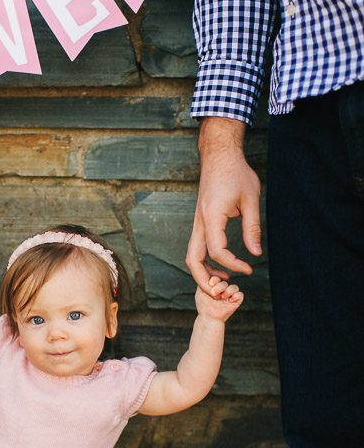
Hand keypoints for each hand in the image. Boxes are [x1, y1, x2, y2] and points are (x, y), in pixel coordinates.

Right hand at [186, 116, 261, 293]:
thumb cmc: (236, 173)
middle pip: (193, 259)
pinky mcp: (200, 221)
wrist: (219, 156)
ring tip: (222, 280)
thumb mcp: (251, 199)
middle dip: (205, 280)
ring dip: (202, 271)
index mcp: (212, 217)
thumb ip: (252, 228)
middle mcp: (200, 222)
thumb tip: (255, 253)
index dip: (233, 264)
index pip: (218, 251)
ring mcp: (197, 222)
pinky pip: (196, 246)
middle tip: (222, 291)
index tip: (249, 269)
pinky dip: (204, 260)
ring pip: (191, 255)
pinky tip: (220, 264)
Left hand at [195, 276, 243, 321]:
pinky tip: (229, 300)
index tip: (211, 283)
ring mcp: (230, 295)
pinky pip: (240, 295)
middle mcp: (224, 289)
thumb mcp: (200, 292)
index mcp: (216, 285)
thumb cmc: (204, 305)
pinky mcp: (236, 301)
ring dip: (228, 291)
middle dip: (220, 286)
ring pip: (234, 287)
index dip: (215, 279)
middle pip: (225, 282)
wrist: (208, 318)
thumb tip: (206, 272)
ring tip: (222, 297)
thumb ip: (202, 282)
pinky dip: (235, 296)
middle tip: (214, 293)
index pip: (218, 277)